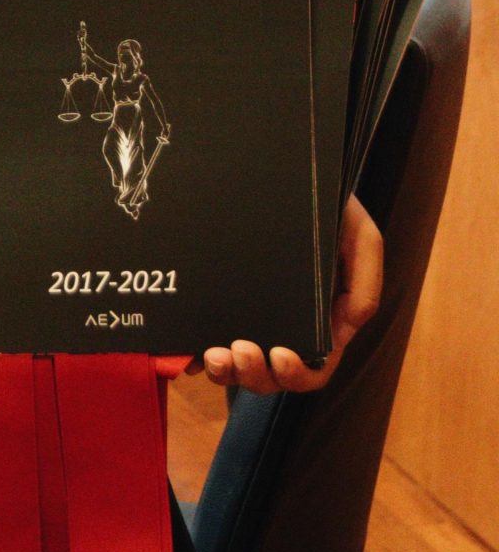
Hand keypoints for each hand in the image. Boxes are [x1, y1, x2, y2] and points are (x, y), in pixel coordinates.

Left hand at [191, 194, 382, 392]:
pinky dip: (194, 353)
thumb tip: (350, 326)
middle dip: (254, 374)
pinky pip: (203, 339)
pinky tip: (186, 352)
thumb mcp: (359, 236)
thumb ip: (365, 280)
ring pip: (236, 366)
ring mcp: (248, 317)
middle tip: (238, 350)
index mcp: (320, 322)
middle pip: (270, 376)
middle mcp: (282, 327)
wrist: (288, 175)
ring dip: (225, 370)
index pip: (313, 367)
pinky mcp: (220, 304)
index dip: (297, 374)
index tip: (280, 355)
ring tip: (213, 354)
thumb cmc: (328, 208)